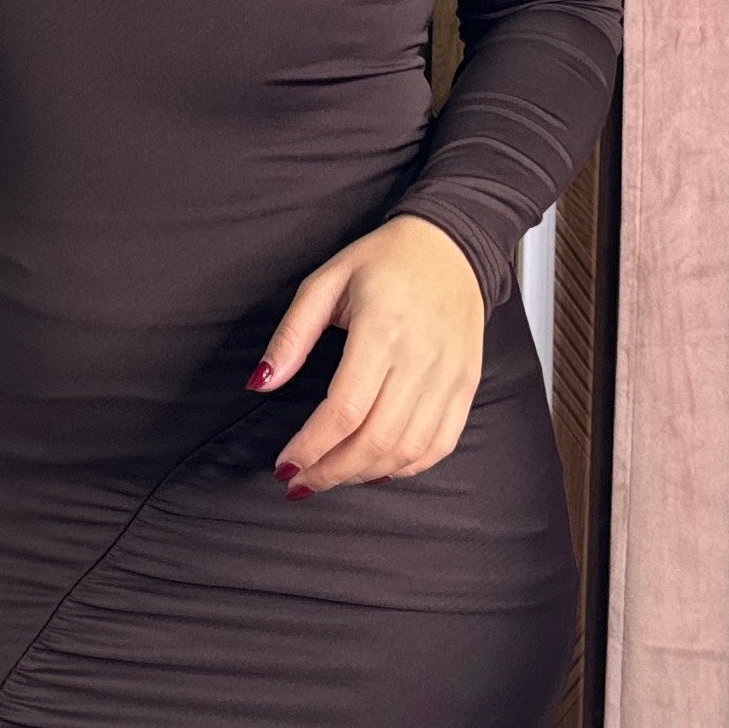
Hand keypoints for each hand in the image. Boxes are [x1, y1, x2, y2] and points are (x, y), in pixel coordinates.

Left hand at [256, 216, 487, 490]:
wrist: (452, 245)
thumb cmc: (385, 261)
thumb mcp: (325, 282)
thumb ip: (291, 335)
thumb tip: (261, 383)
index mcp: (382, 329)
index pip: (344, 409)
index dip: (311, 447)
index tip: (285, 464)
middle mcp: (421, 357)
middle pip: (375, 439)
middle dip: (331, 472)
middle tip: (301, 482)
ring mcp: (450, 375)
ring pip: (407, 450)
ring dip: (364, 474)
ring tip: (332, 475)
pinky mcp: (467, 384)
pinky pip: (440, 444)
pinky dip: (406, 467)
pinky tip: (377, 468)